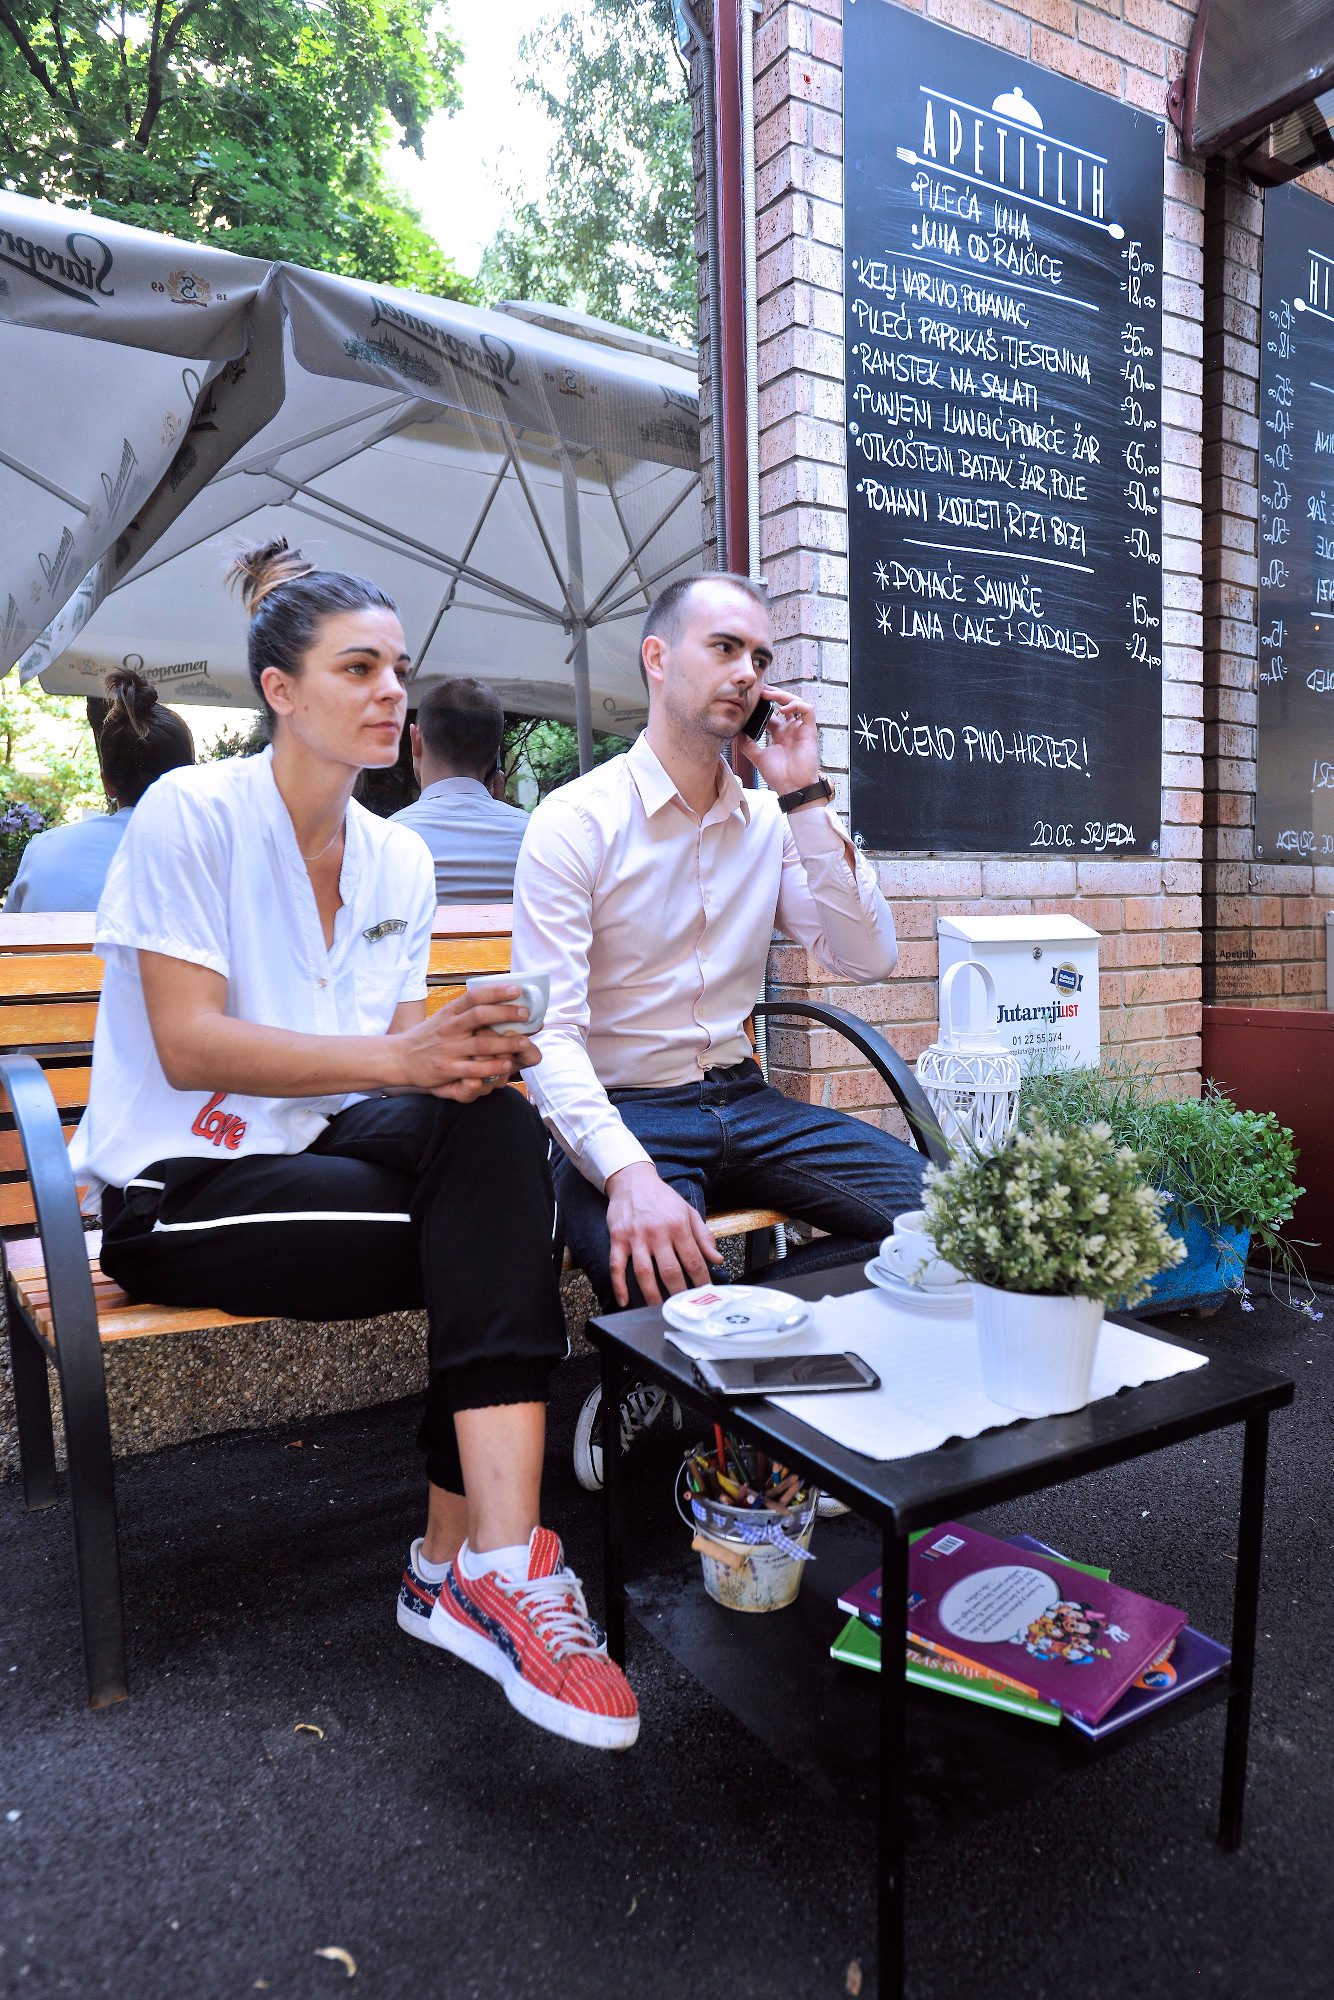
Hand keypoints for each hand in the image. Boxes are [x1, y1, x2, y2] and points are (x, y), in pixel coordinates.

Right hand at [392, 987, 540, 1102]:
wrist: (400, 1057)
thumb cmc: (429, 1036)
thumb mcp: (444, 1016)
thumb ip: (466, 1010)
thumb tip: (497, 998)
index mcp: (450, 1012)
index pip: (474, 996)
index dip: (496, 991)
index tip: (517, 989)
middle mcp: (449, 1028)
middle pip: (479, 1016)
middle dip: (505, 1014)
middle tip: (525, 1014)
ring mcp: (448, 1048)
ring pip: (480, 1044)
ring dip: (505, 1043)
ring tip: (524, 1042)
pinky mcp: (447, 1069)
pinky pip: (473, 1069)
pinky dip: (491, 1067)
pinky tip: (506, 1064)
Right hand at [604, 1162, 720, 1307]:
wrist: (633, 1180)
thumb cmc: (662, 1198)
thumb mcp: (688, 1212)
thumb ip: (704, 1237)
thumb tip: (718, 1259)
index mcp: (678, 1226)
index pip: (693, 1260)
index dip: (701, 1281)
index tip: (704, 1294)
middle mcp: (657, 1232)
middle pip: (670, 1270)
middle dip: (678, 1293)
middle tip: (683, 1308)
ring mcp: (635, 1237)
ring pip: (643, 1272)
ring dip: (652, 1295)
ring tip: (659, 1310)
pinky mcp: (617, 1239)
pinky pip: (616, 1265)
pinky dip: (618, 1285)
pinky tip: (623, 1300)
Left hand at [734, 688, 820, 794]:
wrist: (792, 788)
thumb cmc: (778, 776)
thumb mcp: (757, 757)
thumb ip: (746, 744)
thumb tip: (735, 731)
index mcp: (779, 735)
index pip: (772, 713)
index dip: (763, 705)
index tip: (752, 698)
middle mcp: (790, 730)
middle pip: (784, 704)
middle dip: (773, 695)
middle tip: (760, 690)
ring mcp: (800, 729)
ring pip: (797, 703)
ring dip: (783, 696)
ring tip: (769, 696)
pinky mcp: (809, 731)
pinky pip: (808, 710)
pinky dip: (796, 705)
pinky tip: (783, 709)